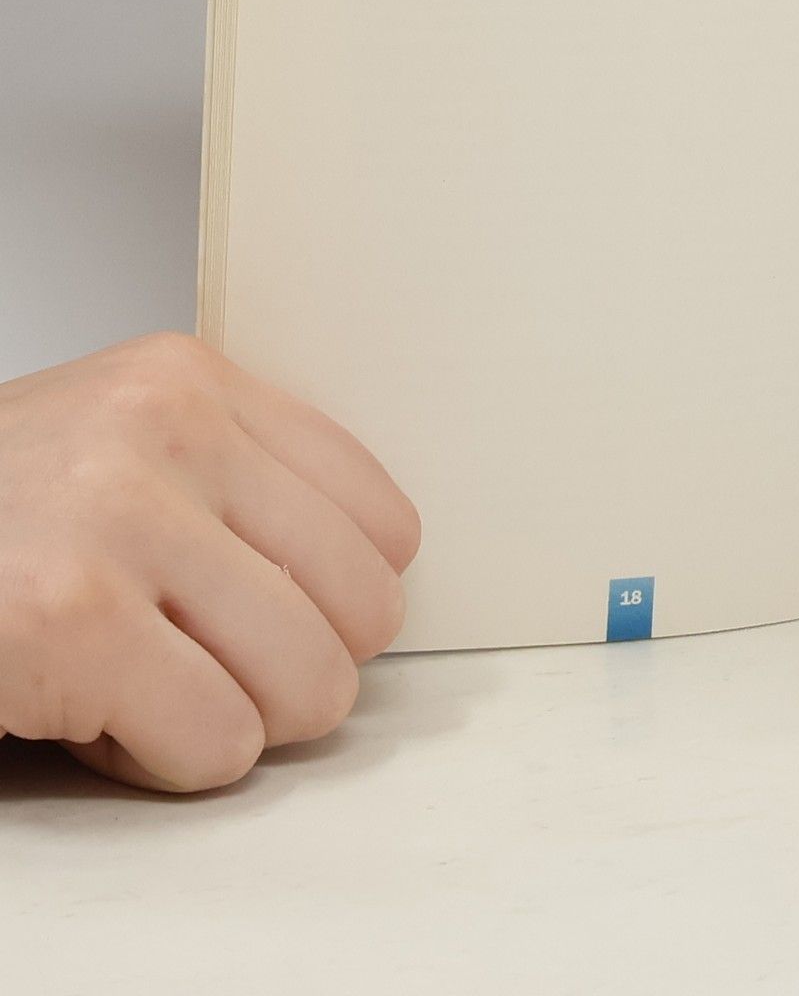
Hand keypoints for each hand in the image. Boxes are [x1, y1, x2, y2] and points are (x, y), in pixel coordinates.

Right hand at [0, 333, 418, 792]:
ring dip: (233, 721)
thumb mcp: (119, 447)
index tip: (282, 617)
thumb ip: (238, 484)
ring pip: (310, 683)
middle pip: (365, 608)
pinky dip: (162, 760)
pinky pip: (218, 740)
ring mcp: (118, 519)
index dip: (343, 600)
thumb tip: (373, 581)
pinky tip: (94, 717)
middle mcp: (167, 430)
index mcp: (191, 382)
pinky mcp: (70, 620)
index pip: (384, 520)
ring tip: (148, 685)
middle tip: (214, 670)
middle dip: (298, 671)